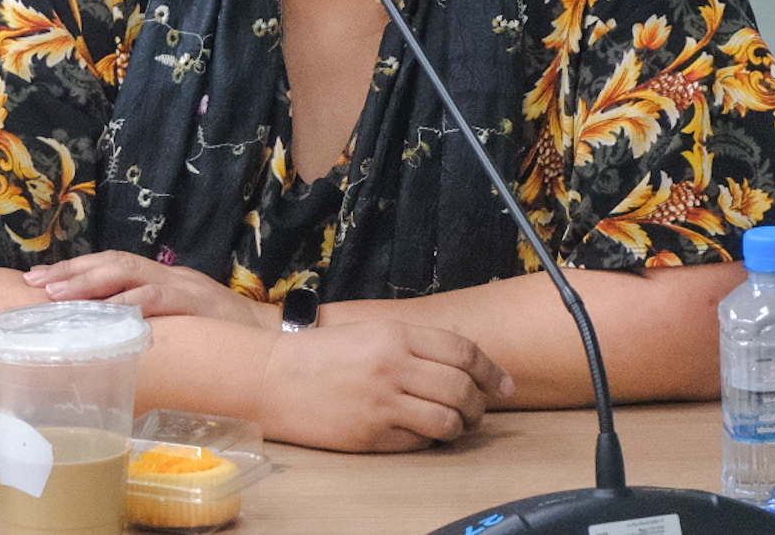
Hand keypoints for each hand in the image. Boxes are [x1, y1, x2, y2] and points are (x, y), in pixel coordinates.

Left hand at [24, 251, 275, 328]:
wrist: (268, 337)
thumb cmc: (217, 335)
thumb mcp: (177, 321)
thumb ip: (146, 318)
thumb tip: (104, 331)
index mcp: (160, 278)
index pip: (111, 264)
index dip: (74, 269)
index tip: (38, 279)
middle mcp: (166, 275)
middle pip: (112, 262)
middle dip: (71, 271)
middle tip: (36, 282)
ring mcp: (181, 286)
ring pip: (128, 273)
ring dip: (90, 282)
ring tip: (58, 294)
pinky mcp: (194, 302)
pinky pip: (157, 298)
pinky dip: (131, 302)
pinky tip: (107, 310)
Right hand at [257, 319, 513, 452]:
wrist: (270, 377)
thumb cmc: (317, 354)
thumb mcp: (369, 331)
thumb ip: (412, 343)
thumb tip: (460, 362)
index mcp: (395, 334)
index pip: (464, 352)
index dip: (492, 370)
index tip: (504, 384)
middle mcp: (394, 366)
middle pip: (462, 388)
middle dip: (481, 403)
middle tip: (481, 409)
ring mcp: (383, 403)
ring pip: (448, 420)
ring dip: (461, 426)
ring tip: (457, 425)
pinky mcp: (370, 434)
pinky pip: (419, 442)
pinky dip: (430, 441)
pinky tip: (424, 435)